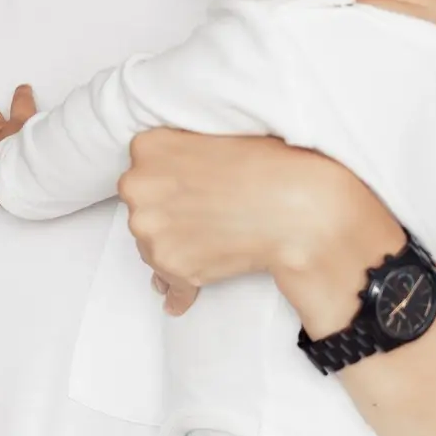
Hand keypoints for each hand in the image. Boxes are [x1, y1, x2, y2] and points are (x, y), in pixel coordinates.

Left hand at [116, 128, 400, 322]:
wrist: (297, 207)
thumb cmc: (268, 168)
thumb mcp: (214, 137)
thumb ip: (181, 153)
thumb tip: (167, 183)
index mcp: (148, 147)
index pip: (143, 169)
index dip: (166, 184)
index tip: (187, 193)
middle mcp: (138, 185)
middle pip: (143, 208)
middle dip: (168, 216)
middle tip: (205, 220)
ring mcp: (149, 227)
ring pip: (151, 245)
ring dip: (175, 249)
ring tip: (211, 247)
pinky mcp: (169, 263)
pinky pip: (168, 283)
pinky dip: (178, 290)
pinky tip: (182, 298)